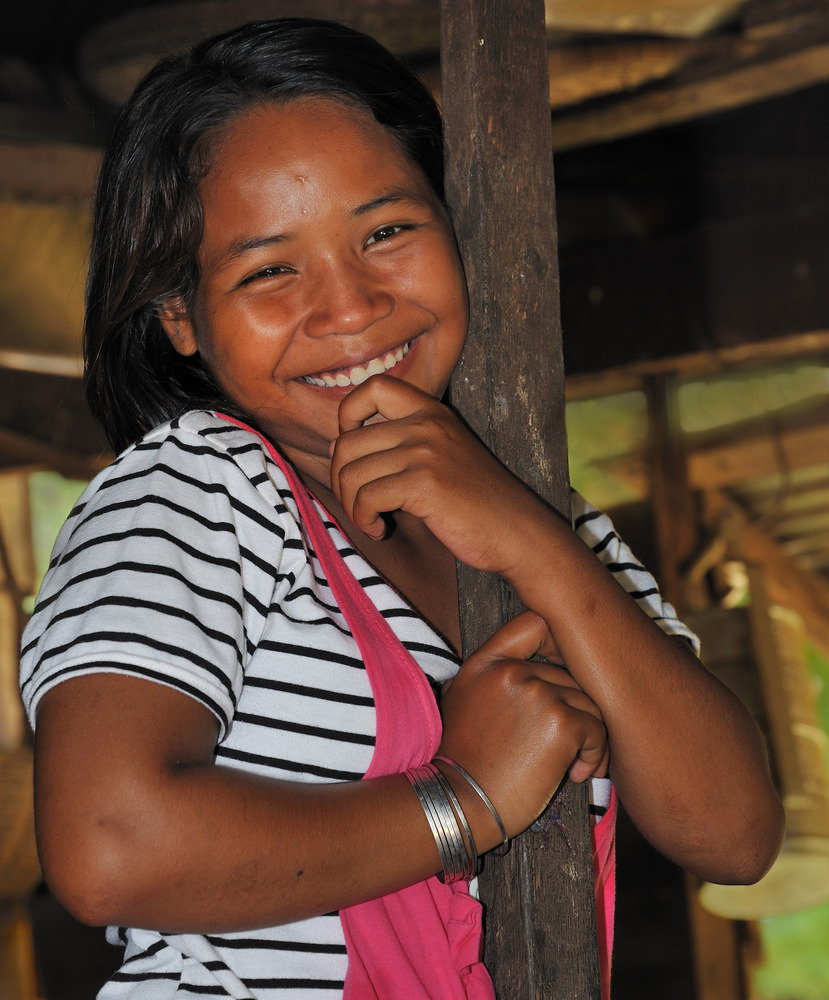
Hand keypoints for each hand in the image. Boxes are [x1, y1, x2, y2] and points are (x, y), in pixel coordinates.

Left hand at [330, 375, 546, 576]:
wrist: (518, 531)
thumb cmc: (477, 502)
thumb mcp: (442, 456)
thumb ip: (399, 443)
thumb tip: (336, 445)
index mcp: (432, 412)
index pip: (373, 387)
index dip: (347, 417)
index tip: (356, 454)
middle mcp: (427, 424)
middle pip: (348, 442)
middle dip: (341, 480)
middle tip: (359, 504)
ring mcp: (425, 452)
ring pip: (351, 473)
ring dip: (352, 506)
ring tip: (372, 519)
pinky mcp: (424, 484)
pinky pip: (366, 498)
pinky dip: (364, 520)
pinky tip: (381, 529)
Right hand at [438, 611, 608, 843]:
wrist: (459, 805)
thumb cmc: (462, 763)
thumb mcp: (461, 703)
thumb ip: (488, 677)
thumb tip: (519, 665)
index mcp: (485, 662)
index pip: (534, 624)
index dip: (556, 642)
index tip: (562, 670)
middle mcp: (512, 670)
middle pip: (568, 675)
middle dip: (574, 710)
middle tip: (570, 744)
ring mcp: (537, 692)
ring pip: (588, 703)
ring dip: (588, 737)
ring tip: (571, 765)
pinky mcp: (561, 722)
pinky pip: (597, 730)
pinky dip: (594, 755)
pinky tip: (574, 774)